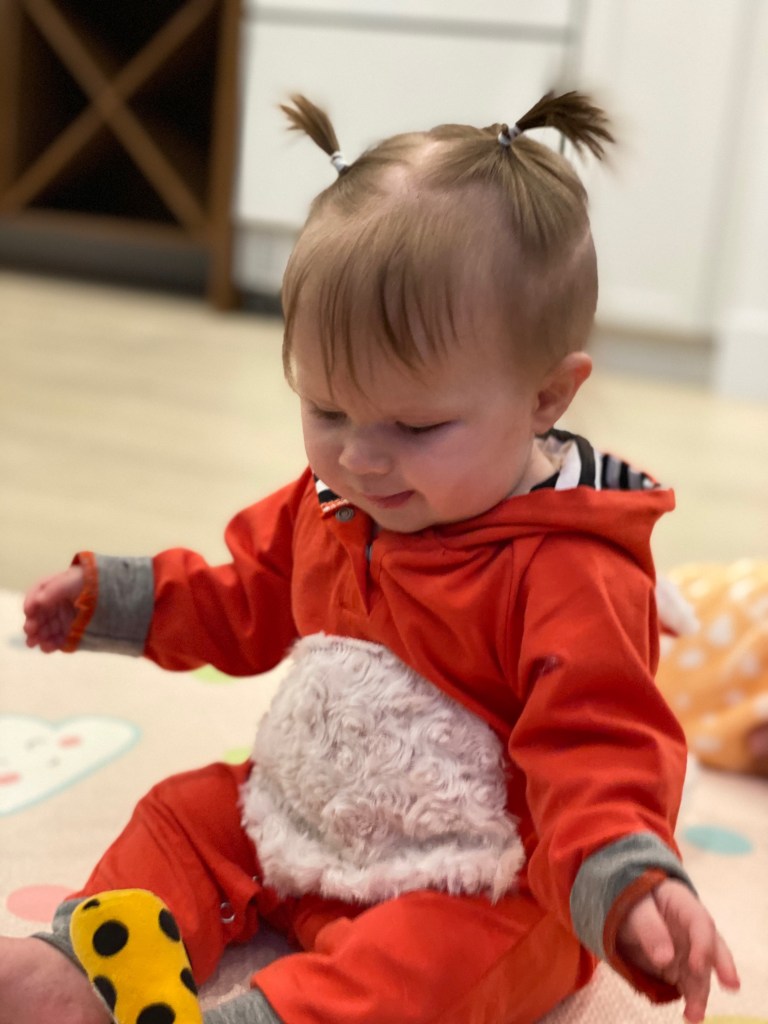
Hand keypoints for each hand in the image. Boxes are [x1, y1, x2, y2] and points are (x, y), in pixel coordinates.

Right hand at [23, 566, 84, 651]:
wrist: (115, 594)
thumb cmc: (91, 583)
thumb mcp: (71, 581)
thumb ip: (54, 590)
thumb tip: (38, 602)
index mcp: (53, 589)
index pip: (36, 596)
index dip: (31, 604)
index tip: (29, 612)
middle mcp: (56, 605)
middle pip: (40, 616)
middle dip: (32, 624)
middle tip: (30, 631)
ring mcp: (63, 619)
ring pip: (47, 630)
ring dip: (39, 637)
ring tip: (34, 643)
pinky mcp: (71, 632)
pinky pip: (59, 640)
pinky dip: (52, 644)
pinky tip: (47, 648)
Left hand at [616, 879, 739, 1021]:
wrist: (627, 913)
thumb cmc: (632, 903)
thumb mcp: (633, 910)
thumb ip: (649, 929)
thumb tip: (665, 958)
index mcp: (683, 905)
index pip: (700, 922)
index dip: (702, 944)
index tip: (697, 966)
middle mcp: (693, 930)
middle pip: (713, 948)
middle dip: (722, 967)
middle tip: (731, 985)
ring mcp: (689, 951)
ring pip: (701, 973)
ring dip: (701, 994)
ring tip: (694, 1015)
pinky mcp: (682, 970)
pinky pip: (689, 985)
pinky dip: (691, 1000)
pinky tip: (690, 1014)